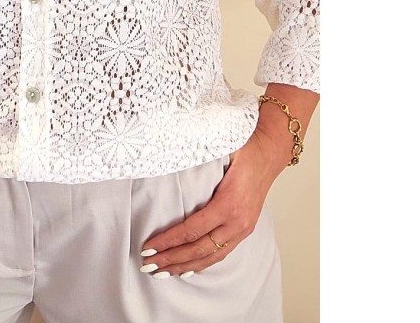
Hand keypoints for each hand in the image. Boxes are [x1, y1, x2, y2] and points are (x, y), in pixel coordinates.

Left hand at [139, 127, 286, 276]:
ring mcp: (243, 228)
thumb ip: (195, 157)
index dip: (169, 240)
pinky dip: (203, 262)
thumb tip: (167, 158)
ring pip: (211, 256)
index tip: (149, 246)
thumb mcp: (219, 150)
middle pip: (199, 249)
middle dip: (172, 259)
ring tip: (163, 271)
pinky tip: (189, 268)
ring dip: (185, 266)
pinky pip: (222, 252)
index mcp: (228, 204)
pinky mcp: (245, 229)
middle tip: (148, 264)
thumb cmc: (245, 148)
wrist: (270, 153)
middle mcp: (237, 222)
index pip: (192, 229)